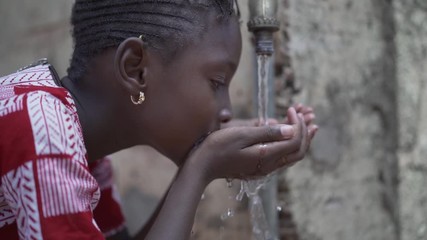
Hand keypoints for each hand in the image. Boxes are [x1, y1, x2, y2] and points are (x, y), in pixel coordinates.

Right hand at [187, 107, 316, 182]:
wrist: (203, 165)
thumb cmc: (219, 146)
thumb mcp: (241, 134)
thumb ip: (267, 132)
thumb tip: (290, 129)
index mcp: (266, 156)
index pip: (294, 141)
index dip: (298, 124)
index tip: (291, 109)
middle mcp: (269, 166)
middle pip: (298, 151)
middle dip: (306, 132)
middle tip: (308, 115)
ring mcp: (265, 169)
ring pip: (292, 156)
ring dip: (302, 139)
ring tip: (309, 124)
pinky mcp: (259, 168)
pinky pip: (282, 158)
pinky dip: (291, 145)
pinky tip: (290, 136)